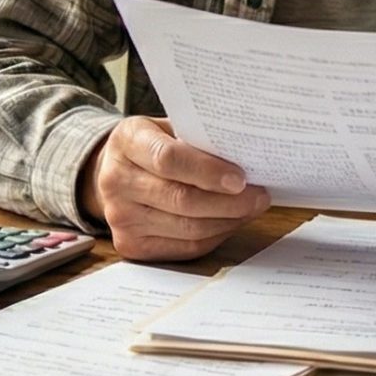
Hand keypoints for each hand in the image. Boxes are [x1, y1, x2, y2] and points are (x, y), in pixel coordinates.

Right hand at [77, 115, 270, 261]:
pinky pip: (185, 247)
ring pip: (187, 228)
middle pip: (181, 199)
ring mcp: (121, 218)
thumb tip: (247, 157)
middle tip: (259, 196)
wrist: (116, 171)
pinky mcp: (131, 246)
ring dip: (228, 220)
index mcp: (127, 142)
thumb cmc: (153, 145)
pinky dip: (216, 235)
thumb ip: (198, 138)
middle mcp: (116, 181)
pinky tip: (231, 221)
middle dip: (228, 202)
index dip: (208, 171)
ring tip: (251, 208)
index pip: (168, 159)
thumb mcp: (168, 127)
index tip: (241, 178)